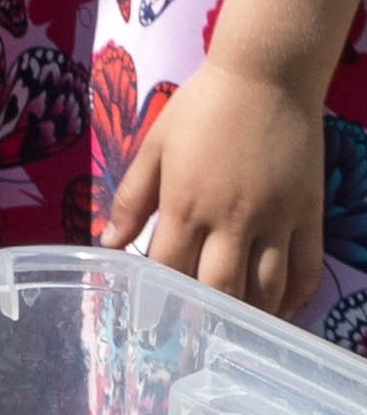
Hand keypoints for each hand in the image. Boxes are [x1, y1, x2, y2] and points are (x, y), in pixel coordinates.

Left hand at [103, 56, 324, 315]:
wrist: (267, 75)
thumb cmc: (203, 108)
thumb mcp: (155, 146)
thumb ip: (130, 199)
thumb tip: (106, 244)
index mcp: (186, 203)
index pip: (169, 269)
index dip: (157, 299)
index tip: (150, 320)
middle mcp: (232, 219)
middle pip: (219, 289)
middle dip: (204, 319)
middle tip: (194, 339)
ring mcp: (276, 219)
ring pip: (266, 289)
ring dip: (250, 317)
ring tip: (234, 333)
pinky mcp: (309, 214)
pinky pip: (306, 270)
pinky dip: (294, 299)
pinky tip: (279, 312)